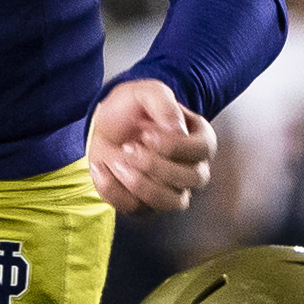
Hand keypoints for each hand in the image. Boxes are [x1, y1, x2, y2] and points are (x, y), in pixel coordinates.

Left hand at [86, 77, 213, 214]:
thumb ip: (162, 102)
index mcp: (199, 138)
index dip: (174, 145)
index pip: (203, 149)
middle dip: (156, 165)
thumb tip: (177, 129)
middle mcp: (193, 168)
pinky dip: (114, 191)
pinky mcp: (147, 205)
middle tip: (128, 147)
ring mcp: (172, 191)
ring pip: (172, 202)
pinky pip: (138, 210)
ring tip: (116, 162)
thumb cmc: (132, 109)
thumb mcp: (145, 92)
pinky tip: (101, 168)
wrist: (106, 127)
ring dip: (141, 184)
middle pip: (193, 178)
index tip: (145, 133)